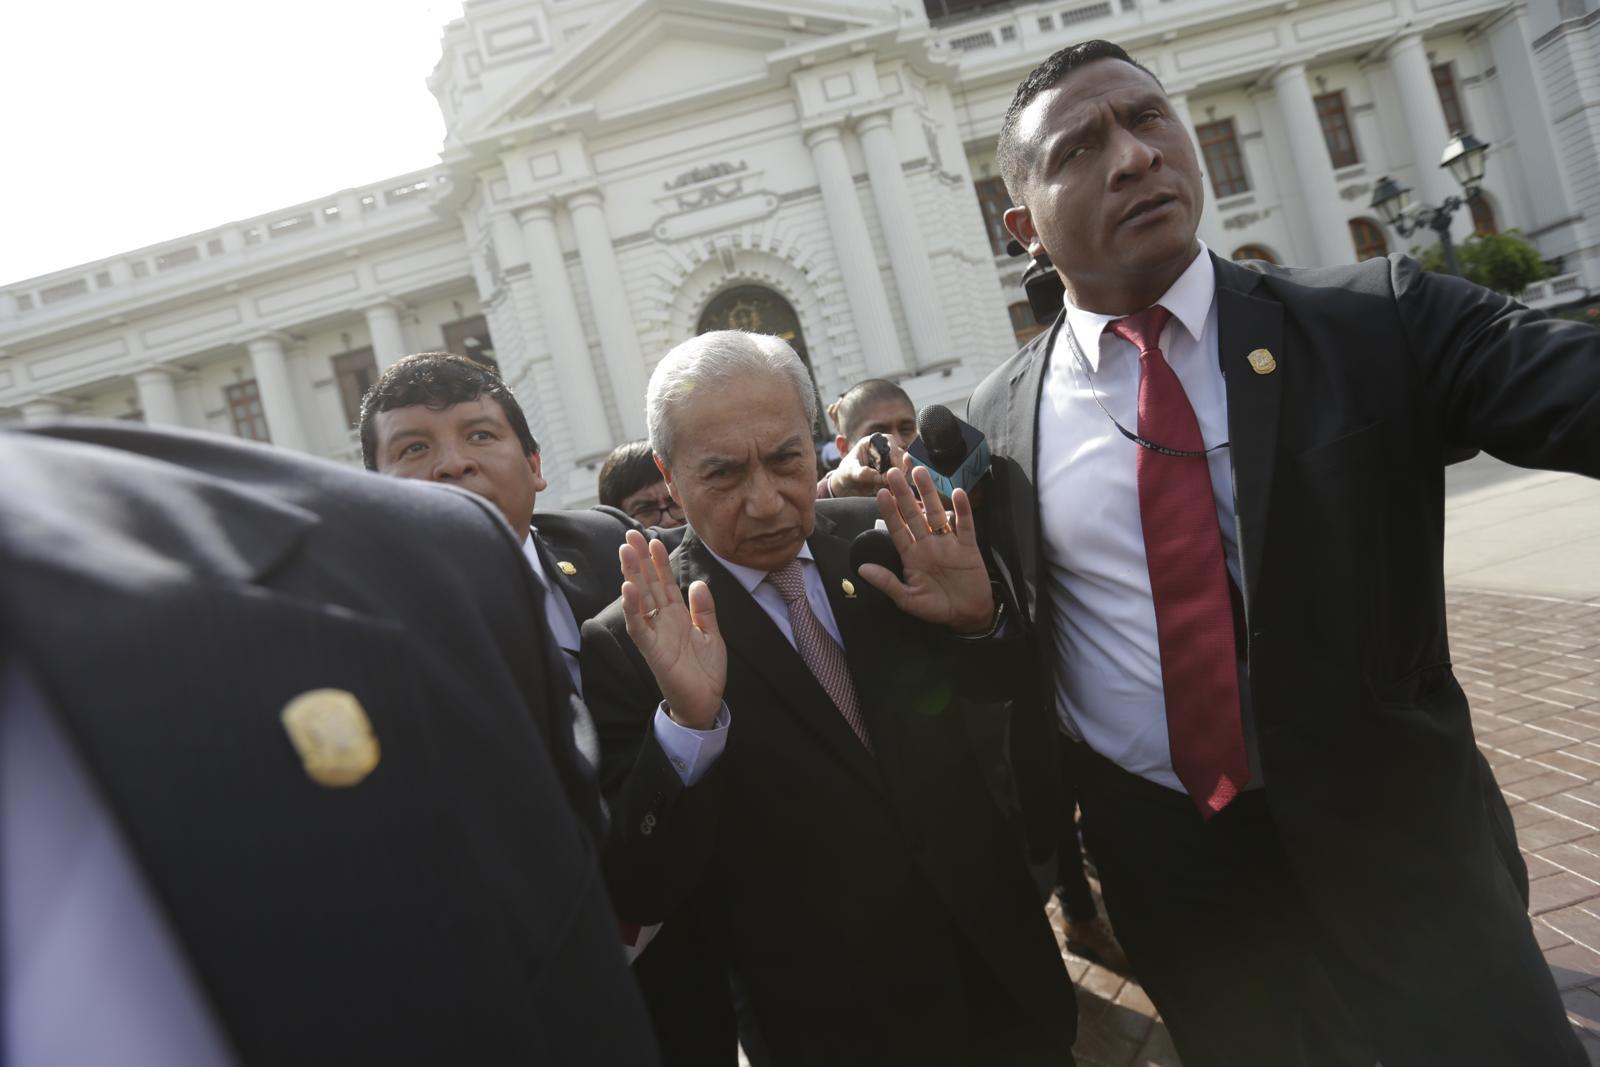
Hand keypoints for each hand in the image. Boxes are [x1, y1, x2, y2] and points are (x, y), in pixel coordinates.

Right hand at [618, 530, 725, 727]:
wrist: (705, 703)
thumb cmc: (705, 672)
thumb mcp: (711, 634)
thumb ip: (704, 609)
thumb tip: (696, 583)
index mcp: (676, 616)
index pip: (664, 583)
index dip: (658, 562)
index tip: (653, 539)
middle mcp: (662, 621)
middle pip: (648, 584)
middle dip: (640, 559)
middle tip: (630, 534)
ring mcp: (655, 634)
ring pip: (639, 599)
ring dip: (631, 575)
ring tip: (625, 551)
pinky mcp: (651, 649)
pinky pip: (639, 626)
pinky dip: (632, 608)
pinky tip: (628, 588)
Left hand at [826, 434, 906, 497]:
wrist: (847, 486)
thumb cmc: (846, 474)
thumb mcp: (850, 472)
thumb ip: (862, 473)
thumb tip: (877, 475)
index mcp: (872, 443)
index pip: (889, 440)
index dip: (893, 450)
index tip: (893, 463)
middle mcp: (884, 450)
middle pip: (900, 454)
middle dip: (898, 466)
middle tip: (892, 479)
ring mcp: (890, 462)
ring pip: (903, 466)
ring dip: (899, 476)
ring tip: (887, 486)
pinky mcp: (893, 474)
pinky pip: (902, 477)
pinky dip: (898, 483)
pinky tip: (890, 490)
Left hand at [858, 466, 994, 633]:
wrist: (968, 616)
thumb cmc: (936, 608)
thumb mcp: (908, 600)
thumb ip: (887, 583)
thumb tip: (861, 569)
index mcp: (911, 556)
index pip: (897, 529)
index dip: (889, 511)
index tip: (880, 493)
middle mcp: (928, 545)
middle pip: (913, 515)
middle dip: (903, 494)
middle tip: (893, 473)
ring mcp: (948, 543)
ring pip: (936, 513)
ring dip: (929, 493)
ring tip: (920, 472)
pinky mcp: (968, 547)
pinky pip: (965, 525)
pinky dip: (962, 510)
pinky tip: (958, 493)